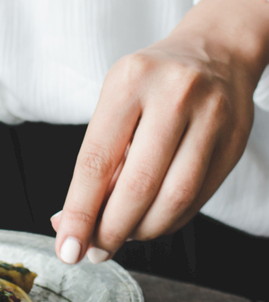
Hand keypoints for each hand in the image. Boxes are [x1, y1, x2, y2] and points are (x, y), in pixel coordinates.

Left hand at [52, 0, 268, 263]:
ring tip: (122, 237)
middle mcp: (173, 95)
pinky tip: (152, 221)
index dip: (79, 212)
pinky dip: (169, 220)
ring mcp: (211, 117)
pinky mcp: (234, 141)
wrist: (216, 50)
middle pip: (138, 186)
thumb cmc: (152, 83)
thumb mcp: (116, 102)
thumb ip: (97, 160)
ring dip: (142, 231)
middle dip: (111, 230)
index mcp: (129, 81)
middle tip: (95, 250)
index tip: (67, 248)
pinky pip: (198, 198)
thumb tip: (68, 223)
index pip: (96, 160)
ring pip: (174, 198)